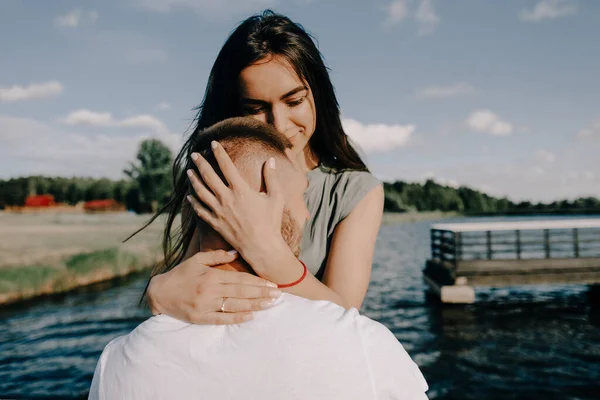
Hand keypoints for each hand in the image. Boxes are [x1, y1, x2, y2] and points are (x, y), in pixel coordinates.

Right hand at [147, 250, 281, 324]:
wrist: (159, 293)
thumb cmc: (180, 275)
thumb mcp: (197, 260)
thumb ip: (216, 256)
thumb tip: (236, 252)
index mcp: (210, 276)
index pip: (239, 279)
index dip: (257, 282)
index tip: (272, 284)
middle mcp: (209, 291)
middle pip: (241, 292)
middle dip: (261, 294)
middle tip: (278, 295)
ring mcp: (205, 306)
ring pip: (234, 306)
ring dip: (254, 306)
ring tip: (270, 305)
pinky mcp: (200, 318)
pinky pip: (221, 319)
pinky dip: (237, 318)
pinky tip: (250, 316)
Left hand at [185, 141, 284, 261]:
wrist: (261, 247)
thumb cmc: (271, 222)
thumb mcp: (275, 197)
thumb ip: (272, 177)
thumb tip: (271, 160)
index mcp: (240, 190)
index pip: (226, 166)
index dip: (219, 153)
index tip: (213, 143)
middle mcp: (226, 198)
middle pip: (208, 176)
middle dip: (200, 163)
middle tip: (194, 154)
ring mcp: (218, 211)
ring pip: (200, 192)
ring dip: (194, 180)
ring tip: (189, 171)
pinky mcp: (215, 223)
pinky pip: (200, 210)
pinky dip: (194, 202)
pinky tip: (190, 196)